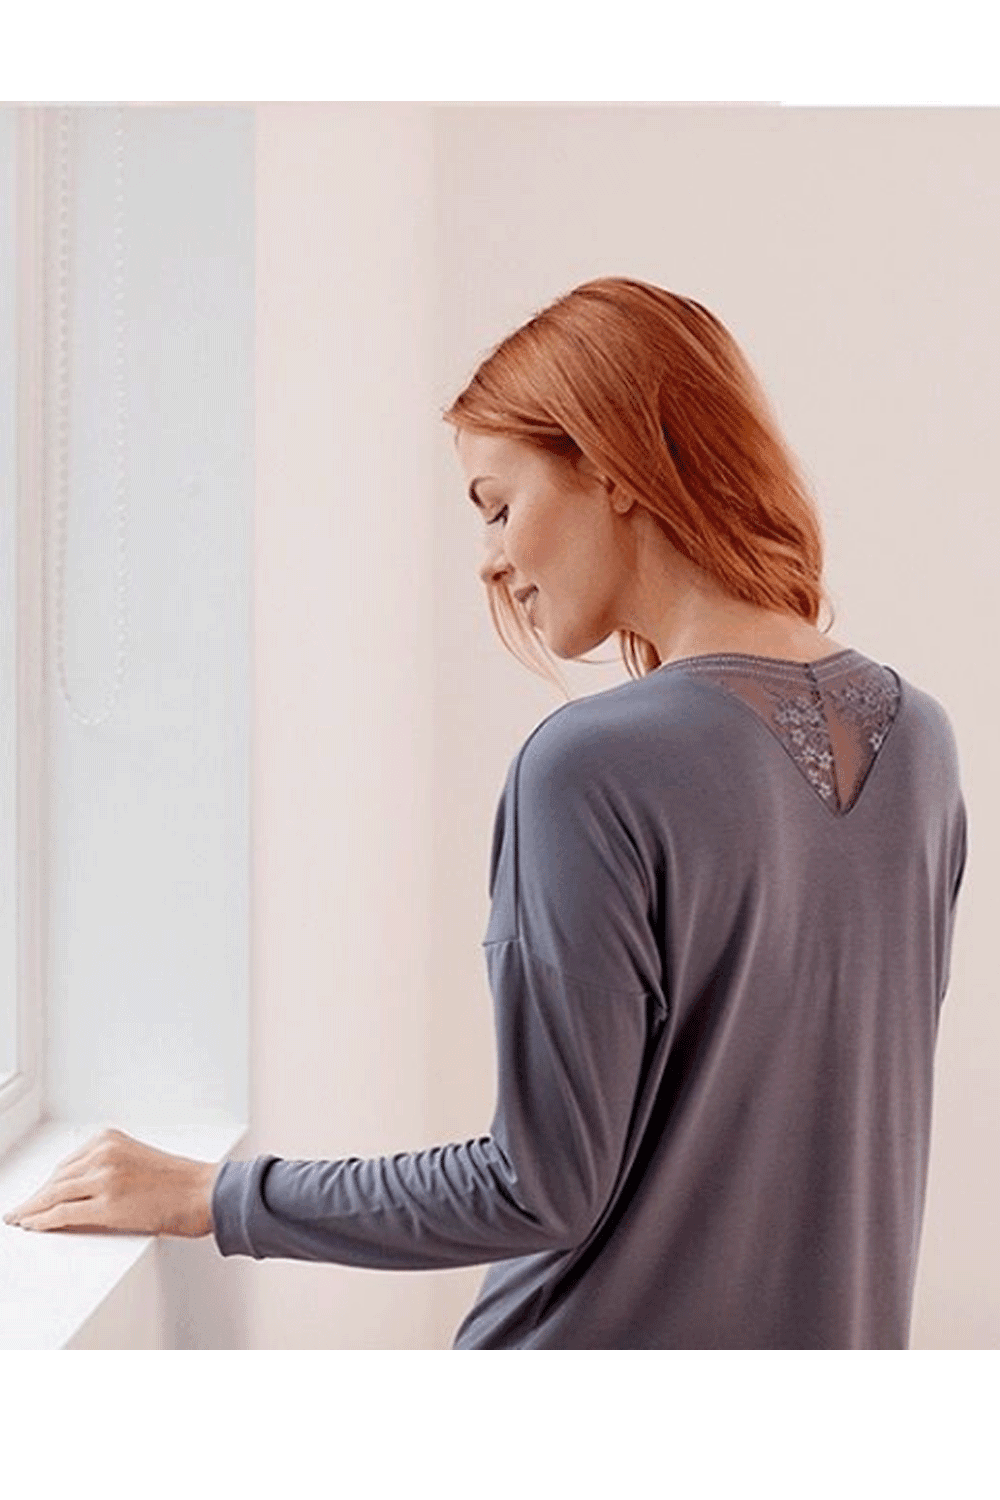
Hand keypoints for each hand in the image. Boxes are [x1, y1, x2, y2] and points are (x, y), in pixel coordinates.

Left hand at [2, 1127, 218, 1238]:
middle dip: (36, 1197)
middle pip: (56, 1178)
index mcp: (110, 1139)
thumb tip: (79, 1189)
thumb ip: (108, 1166)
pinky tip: (32, 1226)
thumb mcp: (137, 1160)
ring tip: (21, 1219)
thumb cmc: (178, 1182)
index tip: (35, 1193)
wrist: (204, 1192)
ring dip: (32, 1210)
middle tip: (21, 1209)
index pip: (67, 1164)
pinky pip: (61, 1213)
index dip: (47, 1183)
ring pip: (53, 1195)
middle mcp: (103, 1153)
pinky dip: (41, 1221)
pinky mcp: (106, 1204)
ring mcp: (104, 1178)